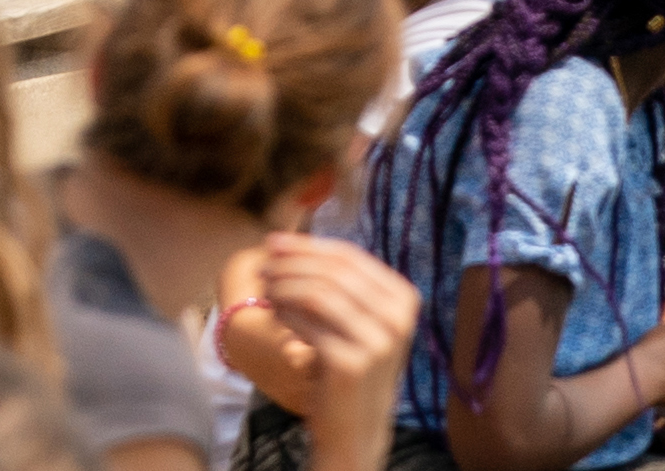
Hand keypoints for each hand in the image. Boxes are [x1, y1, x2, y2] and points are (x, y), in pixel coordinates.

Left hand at [216, 235, 416, 445]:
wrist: (356, 425)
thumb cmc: (347, 361)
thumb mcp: (350, 315)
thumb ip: (326, 277)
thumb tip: (276, 238)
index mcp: (403, 298)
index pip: (348, 255)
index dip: (305, 245)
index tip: (271, 242)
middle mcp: (398, 319)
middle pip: (331, 271)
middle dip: (289, 263)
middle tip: (261, 269)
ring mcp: (379, 343)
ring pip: (317, 293)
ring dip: (282, 287)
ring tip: (266, 292)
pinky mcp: (352, 364)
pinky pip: (306, 323)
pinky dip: (284, 313)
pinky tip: (276, 316)